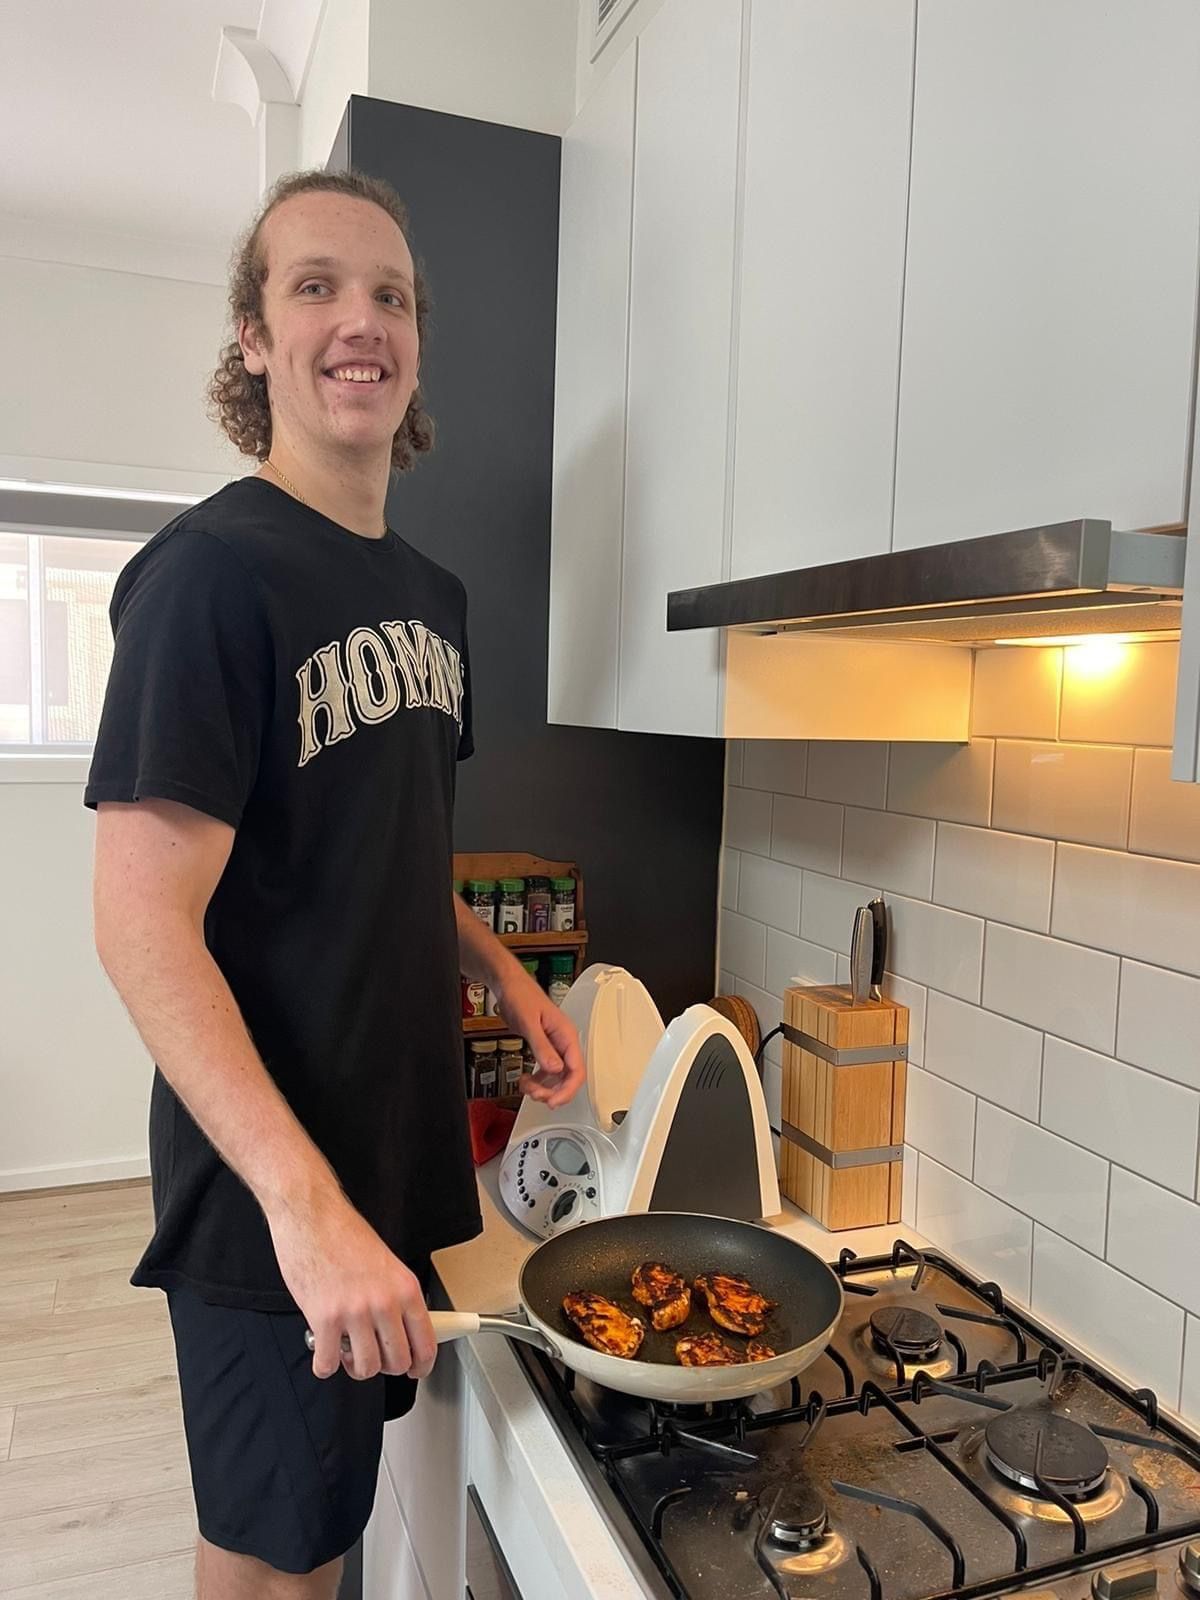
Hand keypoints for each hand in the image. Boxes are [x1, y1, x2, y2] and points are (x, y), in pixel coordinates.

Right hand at [266, 1185, 436, 1382]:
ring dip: (355, 1367)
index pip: (425, 1342)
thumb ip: (395, 1296)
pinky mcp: (323, 1319)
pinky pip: (328, 1364)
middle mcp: (384, 1302)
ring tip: (347, 1352)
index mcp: (405, 1288)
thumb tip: (400, 1329)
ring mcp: (354, 1313)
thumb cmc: (344, 1234)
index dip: (421, 1364)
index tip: (414, 1369)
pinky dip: (325, 1365)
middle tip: (374, 1358)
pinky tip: (324, 1353)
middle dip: (386, 1366)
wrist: (311, 1215)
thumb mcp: (386, 1263)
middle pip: (396, 1362)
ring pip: (366, 1368)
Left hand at [495, 970, 584, 1108]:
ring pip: (558, 1077)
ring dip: (544, 1088)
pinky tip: (526, 1081)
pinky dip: (537, 1081)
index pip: (576, 1070)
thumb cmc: (521, 996)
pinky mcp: (545, 1047)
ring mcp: (555, 1046)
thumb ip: (542, 1047)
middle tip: (535, 1095)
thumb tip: (554, 1069)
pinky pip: (547, 1071)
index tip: (552, 1102)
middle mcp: (564, 1042)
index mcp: (567, 1035)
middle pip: (569, 1078)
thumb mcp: (529, 1023)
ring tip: (527, 1088)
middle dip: (553, 1091)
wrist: (509, 985)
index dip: (567, 1090)